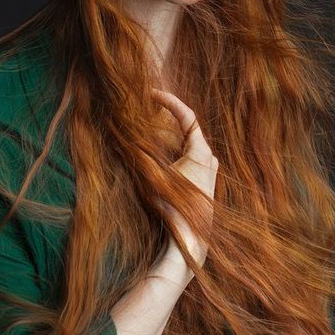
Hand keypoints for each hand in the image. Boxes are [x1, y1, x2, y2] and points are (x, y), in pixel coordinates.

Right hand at [151, 89, 218, 268]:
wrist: (189, 241)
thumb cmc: (172, 208)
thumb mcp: (153, 177)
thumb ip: (141, 154)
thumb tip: (123, 135)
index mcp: (202, 152)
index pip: (187, 116)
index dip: (169, 101)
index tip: (153, 94)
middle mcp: (211, 159)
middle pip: (189, 128)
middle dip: (169, 118)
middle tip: (150, 109)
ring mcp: (210, 172)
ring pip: (191, 144)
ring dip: (172, 136)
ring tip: (153, 130)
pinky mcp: (206, 184)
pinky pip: (191, 158)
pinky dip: (177, 151)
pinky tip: (163, 156)